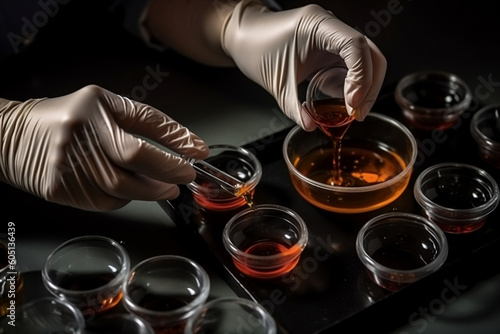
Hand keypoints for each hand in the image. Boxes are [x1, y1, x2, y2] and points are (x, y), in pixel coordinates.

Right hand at [0, 85, 208, 210]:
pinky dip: (125, 198)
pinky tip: (130, 190)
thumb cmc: (68, 119)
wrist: (11, 137)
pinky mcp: (60, 189)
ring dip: (152, 190)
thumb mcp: (105, 107)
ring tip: (165, 186)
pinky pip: (106, 201)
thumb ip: (143, 122)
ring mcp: (68, 163)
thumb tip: (186, 146)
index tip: (198, 151)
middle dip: (169, 170)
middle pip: (136, 159)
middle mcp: (81, 132)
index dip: (177, 139)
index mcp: (96, 105)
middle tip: (184, 176)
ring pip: (123, 187)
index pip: (146, 123)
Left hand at [222, 1, 386, 129]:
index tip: (353, 103)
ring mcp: (333, 37)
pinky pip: (352, 66)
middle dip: (369, 86)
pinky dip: (353, 85)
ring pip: (366, 60)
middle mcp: (330, 27)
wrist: (244, 36)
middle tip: (358, 113)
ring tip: (354, 111)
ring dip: (365, 87)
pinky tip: (345, 102)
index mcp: (318, 25)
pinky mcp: (331, 48)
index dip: (361, 76)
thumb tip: (311, 126)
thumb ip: (294, 108)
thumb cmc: (254, 47)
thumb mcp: (275, 83)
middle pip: (369, 53)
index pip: (355, 46)